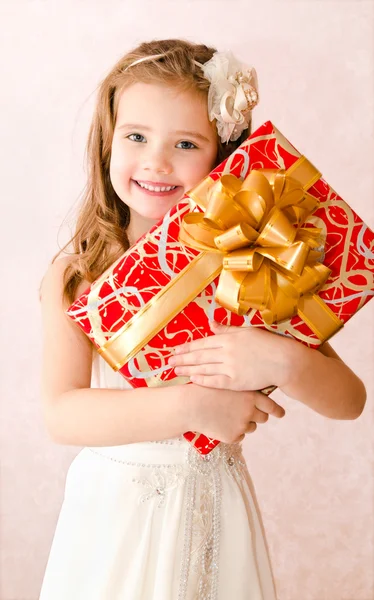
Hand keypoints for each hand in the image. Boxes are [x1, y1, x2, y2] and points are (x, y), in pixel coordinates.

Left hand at [169, 321, 291, 391]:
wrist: (284, 361)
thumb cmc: (267, 344)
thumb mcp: (247, 332)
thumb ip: (227, 329)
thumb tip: (211, 324)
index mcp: (229, 338)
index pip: (203, 343)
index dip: (188, 347)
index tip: (175, 349)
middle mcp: (227, 352)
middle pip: (199, 355)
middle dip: (182, 358)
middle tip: (168, 361)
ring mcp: (231, 367)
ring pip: (204, 368)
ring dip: (188, 369)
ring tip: (176, 370)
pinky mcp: (236, 381)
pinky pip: (215, 381)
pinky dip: (202, 380)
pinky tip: (192, 379)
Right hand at [184, 384, 284, 443]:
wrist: (190, 405)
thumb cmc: (206, 391)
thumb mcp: (228, 385)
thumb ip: (243, 391)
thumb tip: (255, 397)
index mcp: (250, 396)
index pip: (271, 405)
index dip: (277, 410)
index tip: (281, 414)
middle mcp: (250, 411)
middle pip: (263, 418)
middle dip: (257, 416)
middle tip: (247, 413)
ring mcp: (242, 425)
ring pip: (251, 428)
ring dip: (244, 424)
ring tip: (226, 415)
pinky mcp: (233, 436)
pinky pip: (239, 436)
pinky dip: (232, 432)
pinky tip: (220, 423)